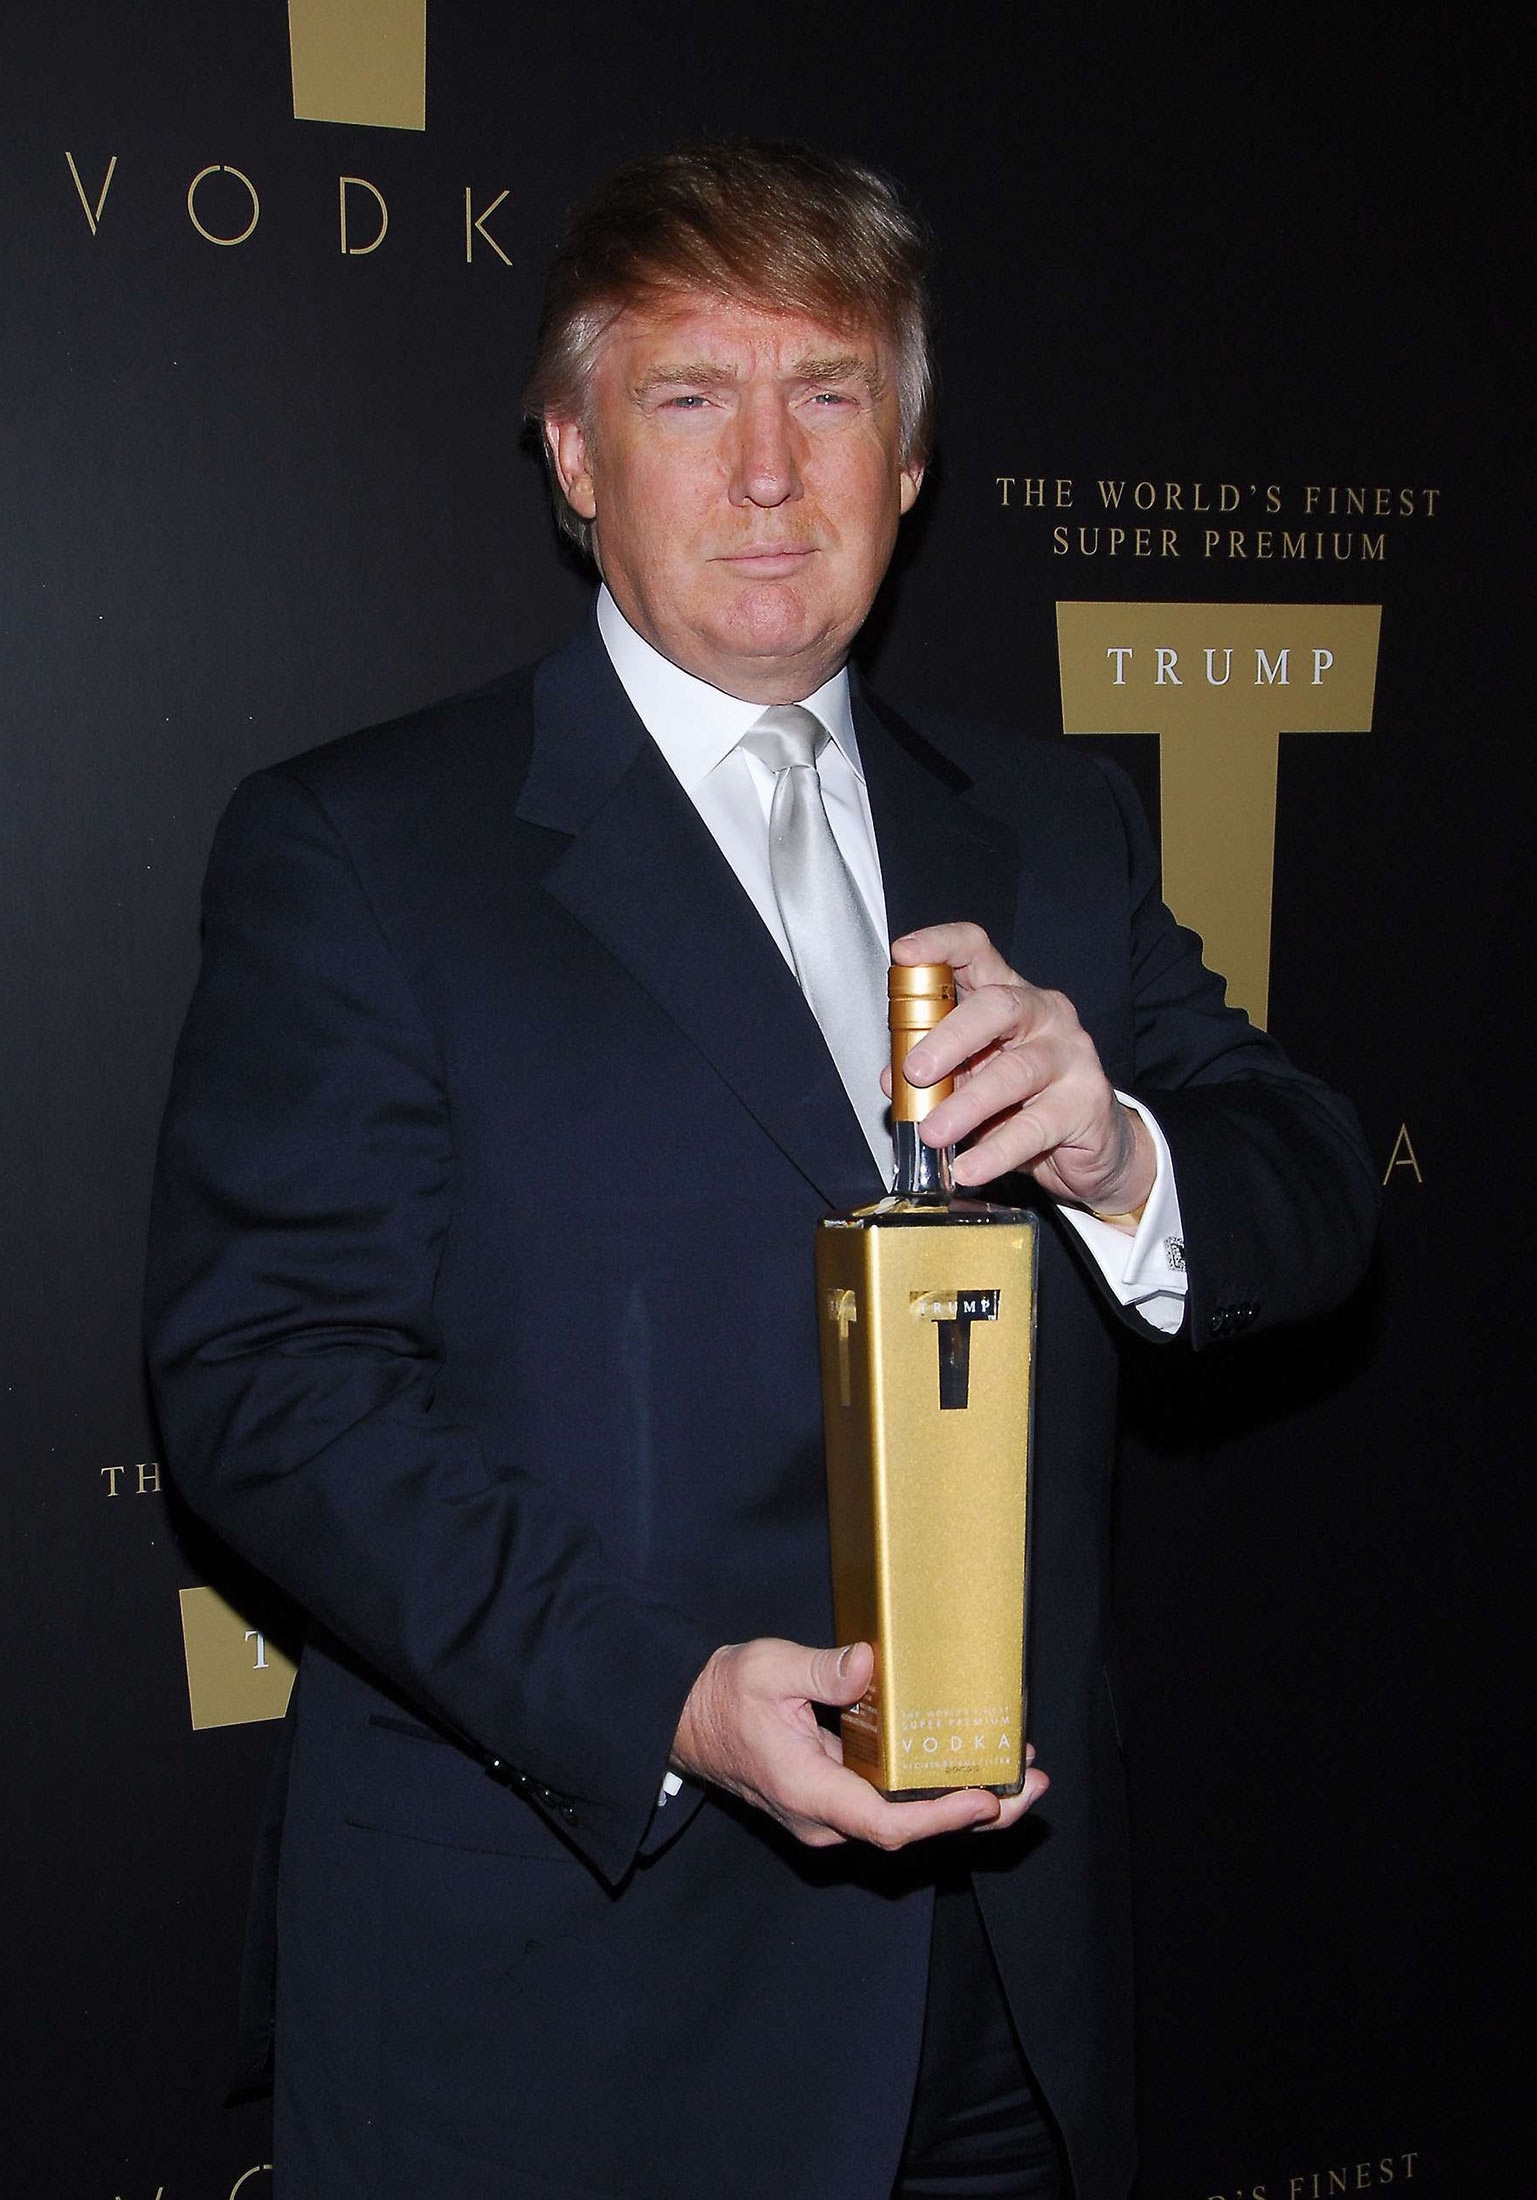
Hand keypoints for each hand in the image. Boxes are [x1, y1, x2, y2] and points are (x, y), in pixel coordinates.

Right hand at [670, 1638, 1047, 1850]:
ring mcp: (832, 1816)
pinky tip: (970, 1769)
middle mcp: (825, 1819)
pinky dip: (937, 1794)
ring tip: (1019, 1776)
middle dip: (976, 1814)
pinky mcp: (838, 1802)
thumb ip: (818, 1669)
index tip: (985, 1798)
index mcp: (809, 1791)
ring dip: (964, 1804)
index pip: (883, 1823)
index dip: (940, 1818)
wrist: (688, 1721)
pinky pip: (894, 1808)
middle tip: (1031, 1786)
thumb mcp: (766, 1668)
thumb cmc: (724, 1696)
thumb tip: (866, 1665)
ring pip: (906, 1823)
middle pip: (909, 1833)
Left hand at [888, 922, 1155, 1217]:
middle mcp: (1045, 1015)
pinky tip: (968, 1168)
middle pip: (997, 1006)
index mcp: (1010, 997)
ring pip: (1015, 1071)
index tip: (904, 955)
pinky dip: (996, 1151)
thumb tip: (891, 1079)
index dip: (940, 946)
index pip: (977, 952)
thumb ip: (934, 1073)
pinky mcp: (1086, 1103)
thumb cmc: (1026, 1102)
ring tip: (933, 1132)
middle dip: (948, 1037)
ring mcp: (1072, 1056)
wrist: (1094, 1148)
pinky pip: (1035, 1127)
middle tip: (914, 1072)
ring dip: (967, 1104)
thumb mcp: (971, 1079)